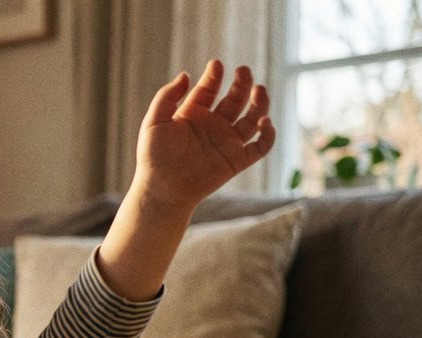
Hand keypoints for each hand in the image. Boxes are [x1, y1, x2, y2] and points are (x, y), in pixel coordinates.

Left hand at [133, 60, 274, 210]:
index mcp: (193, 114)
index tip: (216, 65)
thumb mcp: (154, 122)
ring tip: (259, 90)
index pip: (209, 89)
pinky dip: (268, 134)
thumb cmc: (154, 157)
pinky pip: (260, 146)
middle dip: (241, 83)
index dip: (214, 76)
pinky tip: (263, 122)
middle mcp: (213, 125)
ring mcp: (226, 142)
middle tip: (243, 70)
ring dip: (259, 103)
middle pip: (234, 99)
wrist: (162, 189)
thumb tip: (185, 75)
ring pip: (252, 118)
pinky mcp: (237, 160)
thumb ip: (167, 97)